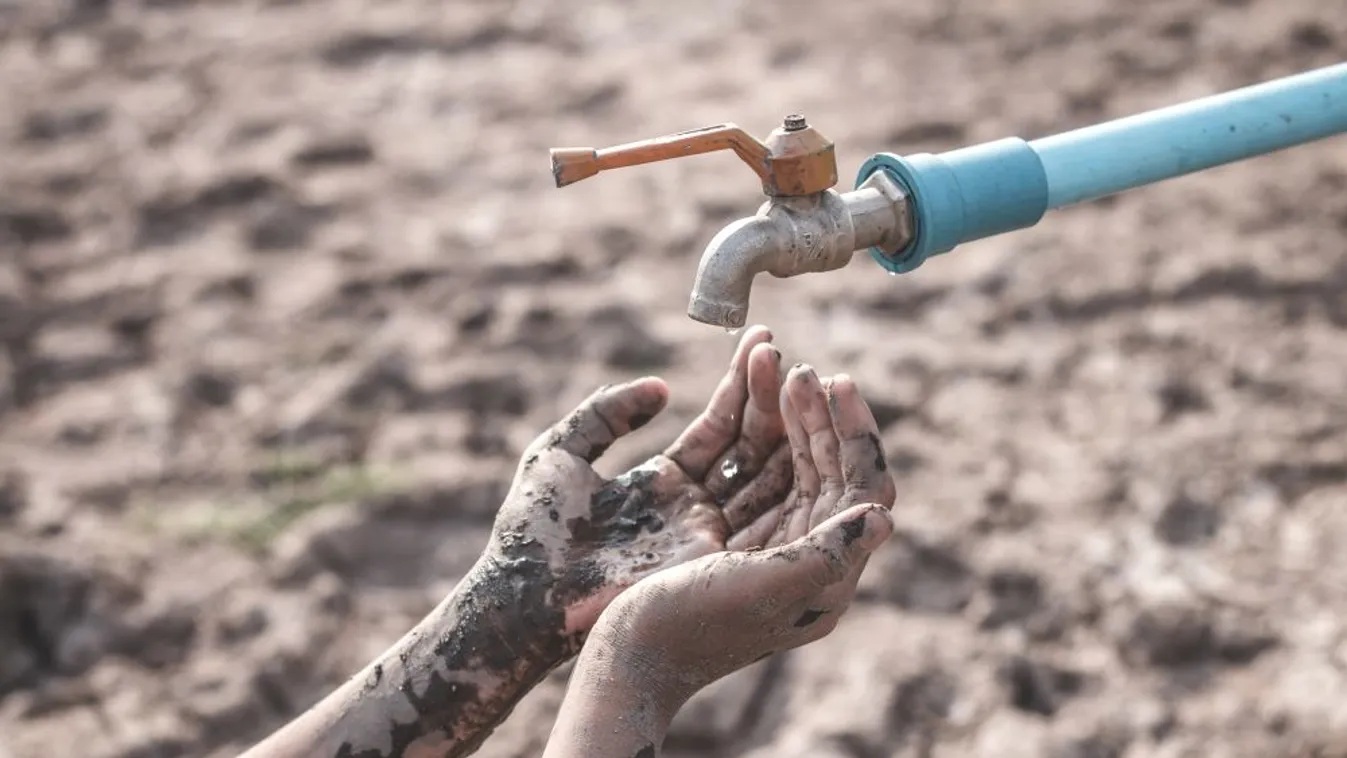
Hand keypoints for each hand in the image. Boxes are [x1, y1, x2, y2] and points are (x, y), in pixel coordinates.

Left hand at [489, 326, 794, 647]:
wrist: (523, 592)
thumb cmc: (532, 528)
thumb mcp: (560, 451)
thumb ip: (607, 413)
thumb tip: (661, 388)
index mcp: (664, 482)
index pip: (717, 426)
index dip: (739, 385)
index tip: (761, 340)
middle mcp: (695, 506)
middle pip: (748, 445)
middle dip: (768, 398)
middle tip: (782, 351)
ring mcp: (708, 532)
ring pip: (763, 471)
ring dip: (782, 426)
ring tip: (799, 375)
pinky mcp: (710, 557)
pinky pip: (761, 509)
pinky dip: (785, 469)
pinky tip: (801, 428)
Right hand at [593, 368, 896, 696]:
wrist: (624, 660)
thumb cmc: (689, 629)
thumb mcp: (763, 590)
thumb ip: (826, 554)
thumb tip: (885, 516)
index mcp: (824, 575)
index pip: (862, 490)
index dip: (856, 435)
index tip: (837, 381)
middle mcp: (799, 554)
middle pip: (825, 468)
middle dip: (816, 413)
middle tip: (801, 368)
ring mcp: (759, 538)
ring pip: (784, 458)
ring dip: (781, 408)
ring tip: (770, 356)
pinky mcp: (718, 526)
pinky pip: (745, 463)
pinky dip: (745, 421)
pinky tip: (742, 383)